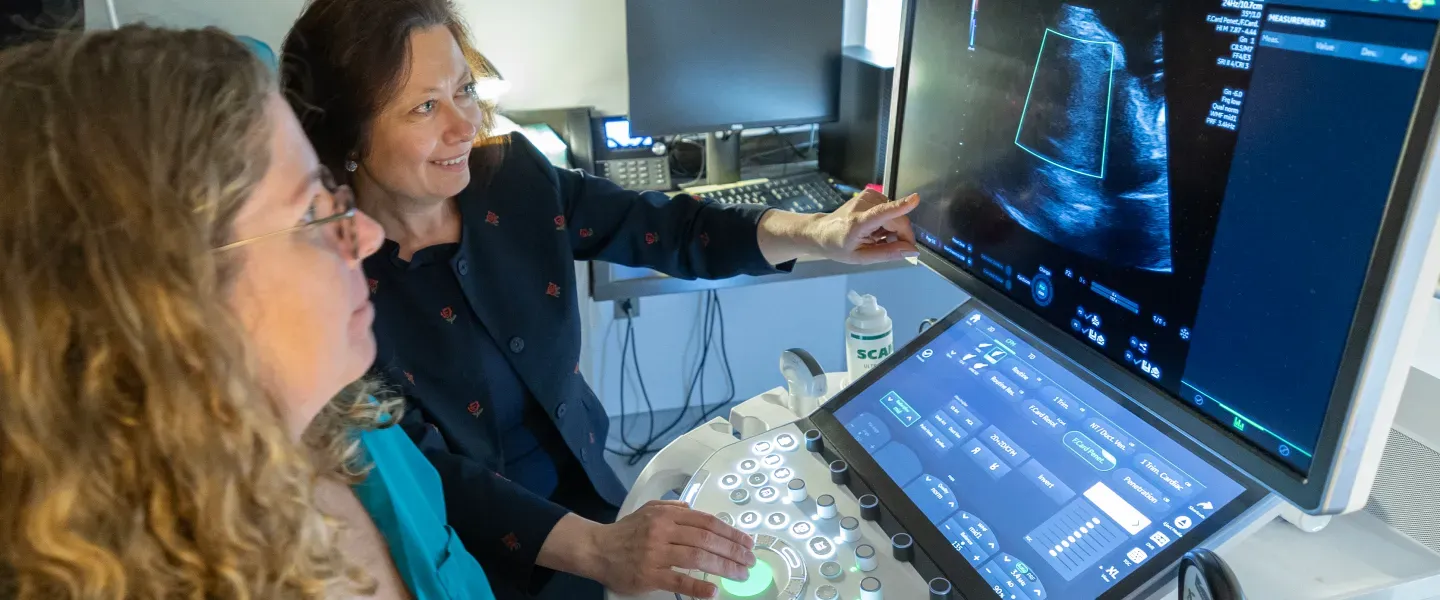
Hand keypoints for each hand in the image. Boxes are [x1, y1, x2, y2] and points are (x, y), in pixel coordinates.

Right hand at [584, 501, 755, 597]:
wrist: (596, 549)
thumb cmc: (625, 531)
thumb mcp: (649, 509)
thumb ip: (673, 507)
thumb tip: (694, 508)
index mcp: (667, 515)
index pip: (707, 522)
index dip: (730, 532)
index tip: (747, 542)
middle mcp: (663, 531)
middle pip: (707, 539)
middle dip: (733, 550)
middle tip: (750, 560)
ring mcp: (656, 554)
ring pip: (697, 558)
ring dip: (724, 566)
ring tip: (740, 574)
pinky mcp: (649, 575)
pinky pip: (678, 581)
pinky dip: (698, 587)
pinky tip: (713, 591)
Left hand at [756, 190, 920, 264]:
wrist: (822, 232)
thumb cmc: (839, 246)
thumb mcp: (862, 257)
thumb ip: (888, 254)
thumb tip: (913, 251)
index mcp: (858, 223)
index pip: (882, 213)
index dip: (900, 207)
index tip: (915, 200)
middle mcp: (863, 204)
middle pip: (896, 219)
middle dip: (901, 235)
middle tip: (892, 247)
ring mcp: (867, 196)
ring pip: (896, 215)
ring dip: (893, 229)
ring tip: (877, 237)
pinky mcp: (871, 193)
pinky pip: (890, 210)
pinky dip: (888, 222)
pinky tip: (876, 228)